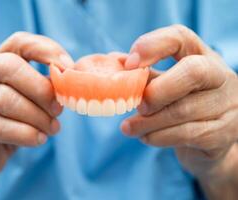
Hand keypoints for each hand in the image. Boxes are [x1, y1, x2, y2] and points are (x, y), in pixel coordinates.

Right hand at [0, 32, 72, 196]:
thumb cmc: (10, 124)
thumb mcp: (27, 102)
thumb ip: (43, 89)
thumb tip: (67, 84)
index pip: (19, 43)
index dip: (47, 50)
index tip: (68, 68)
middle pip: (10, 67)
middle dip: (41, 89)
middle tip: (59, 109)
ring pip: (6, 99)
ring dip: (38, 117)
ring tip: (53, 129)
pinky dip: (26, 134)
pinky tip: (38, 139)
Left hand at [121, 25, 237, 180]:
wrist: (209, 139)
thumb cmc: (181, 104)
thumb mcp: (165, 83)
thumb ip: (143, 75)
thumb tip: (114, 63)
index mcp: (200, 56)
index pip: (180, 38)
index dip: (152, 46)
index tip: (129, 64)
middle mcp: (220, 76)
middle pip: (192, 72)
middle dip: (157, 91)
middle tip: (138, 105)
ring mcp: (226, 105)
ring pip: (184, 110)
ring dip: (148, 122)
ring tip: (128, 128)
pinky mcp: (223, 133)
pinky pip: (186, 134)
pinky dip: (158, 137)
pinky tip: (146, 137)